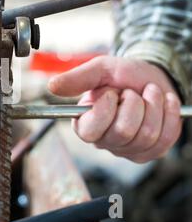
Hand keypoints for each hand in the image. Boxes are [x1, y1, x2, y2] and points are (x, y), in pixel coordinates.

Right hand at [48, 56, 181, 162]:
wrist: (152, 77)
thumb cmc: (123, 75)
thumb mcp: (101, 69)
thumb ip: (77, 78)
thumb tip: (52, 86)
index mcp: (85, 123)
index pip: (90, 130)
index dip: (106, 108)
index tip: (112, 91)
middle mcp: (103, 140)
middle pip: (123, 132)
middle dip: (134, 103)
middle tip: (131, 92)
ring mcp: (127, 150)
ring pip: (147, 135)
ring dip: (153, 105)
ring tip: (147, 94)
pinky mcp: (151, 152)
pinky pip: (165, 139)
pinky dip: (169, 113)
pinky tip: (163, 103)